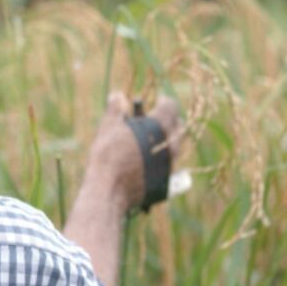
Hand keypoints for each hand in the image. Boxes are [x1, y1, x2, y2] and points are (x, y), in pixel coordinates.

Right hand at [84, 91, 184, 213]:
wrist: (110, 189)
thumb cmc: (108, 155)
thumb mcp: (108, 126)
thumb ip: (115, 109)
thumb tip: (118, 96)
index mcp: (160, 126)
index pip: (171, 106)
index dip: (164, 101)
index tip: (156, 101)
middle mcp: (171, 144)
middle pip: (178, 126)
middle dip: (168, 120)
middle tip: (153, 120)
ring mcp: (171, 163)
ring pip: (175, 146)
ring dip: (165, 139)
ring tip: (148, 140)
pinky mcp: (167, 179)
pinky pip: (169, 163)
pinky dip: (161, 157)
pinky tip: (146, 159)